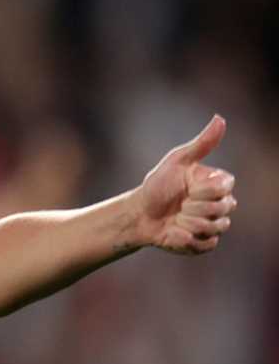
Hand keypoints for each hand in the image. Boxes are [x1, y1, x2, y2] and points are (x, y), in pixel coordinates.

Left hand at [135, 114, 236, 253]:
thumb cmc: (157, 186)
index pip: (223, 190)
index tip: (186, 188)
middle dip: (192, 208)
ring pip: (214, 228)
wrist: (139, 214)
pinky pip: (206, 245)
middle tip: (178, 205)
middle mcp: (221, 204)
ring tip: (175, 218)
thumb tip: (220, 118)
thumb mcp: (176, 161)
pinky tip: (174, 231)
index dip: (202, 191)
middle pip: (221, 210)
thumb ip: (201, 144)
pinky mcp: (204, 243)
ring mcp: (214, 225)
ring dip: (187, 223)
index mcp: (218, 184)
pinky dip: (186, 239)